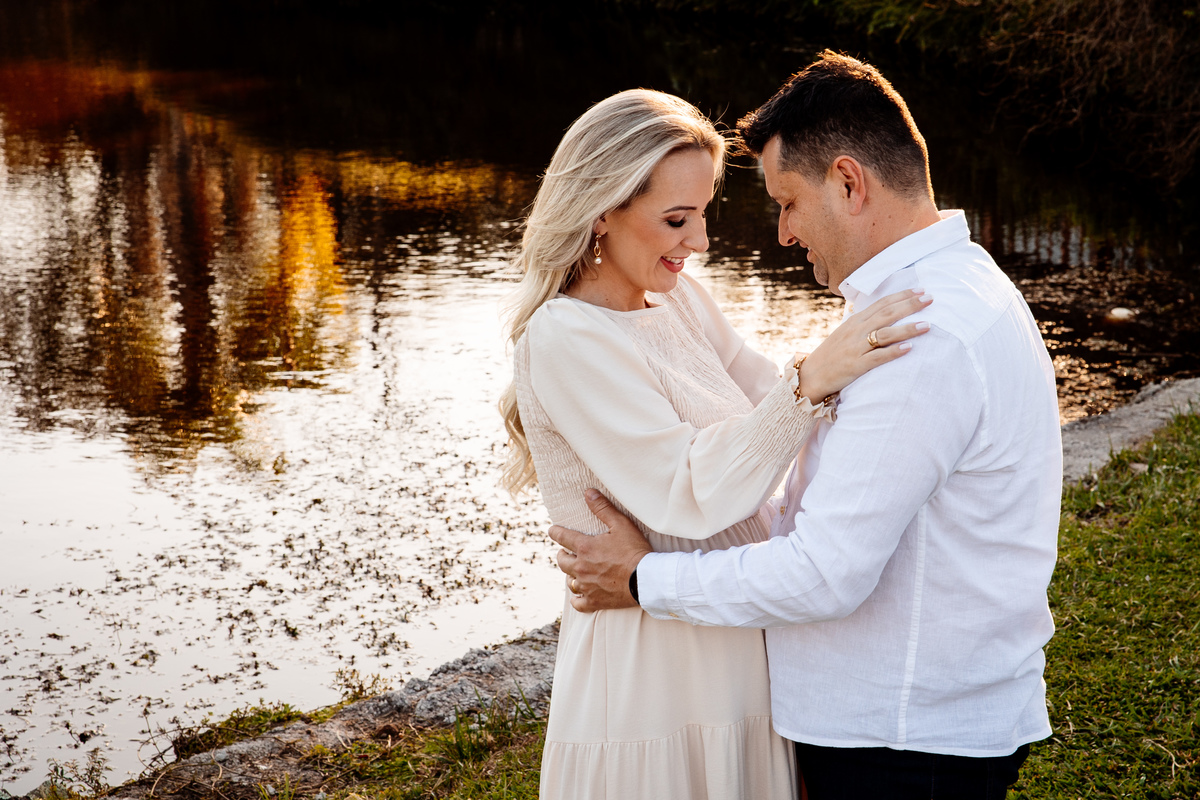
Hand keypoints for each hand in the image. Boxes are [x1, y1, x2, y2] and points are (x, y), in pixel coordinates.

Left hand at [548, 490, 653, 612]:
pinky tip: (581, 594)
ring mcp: (586, 586)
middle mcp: (581, 567)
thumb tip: (588, 492)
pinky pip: (578, 602)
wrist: (647, 579)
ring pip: (569, 581)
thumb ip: (602, 508)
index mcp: (584, 547)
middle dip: (562, 554)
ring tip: (576, 571)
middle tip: (567, 552)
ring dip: (571, 574)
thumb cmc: (635, 550)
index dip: (555, 532)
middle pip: (561, 560)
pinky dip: (578, 598)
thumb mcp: (621, 524)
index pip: (561, 537)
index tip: (553, 530)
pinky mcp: (594, 601)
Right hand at [799, 288, 932, 402]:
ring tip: (928, 325)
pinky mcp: (856, 365)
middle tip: (931, 299)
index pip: (882, 303)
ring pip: (885, 334)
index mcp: (855, 320)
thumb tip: (883, 313)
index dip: (902, 296)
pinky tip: (909, 348)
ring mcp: (856, 348)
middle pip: (887, 314)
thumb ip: (863, 323)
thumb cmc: (832, 354)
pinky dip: (894, 352)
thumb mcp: (846, 332)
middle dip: (910, 305)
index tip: (921, 290)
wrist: (811, 375)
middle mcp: (856, 331)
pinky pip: (878, 357)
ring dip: (908, 329)